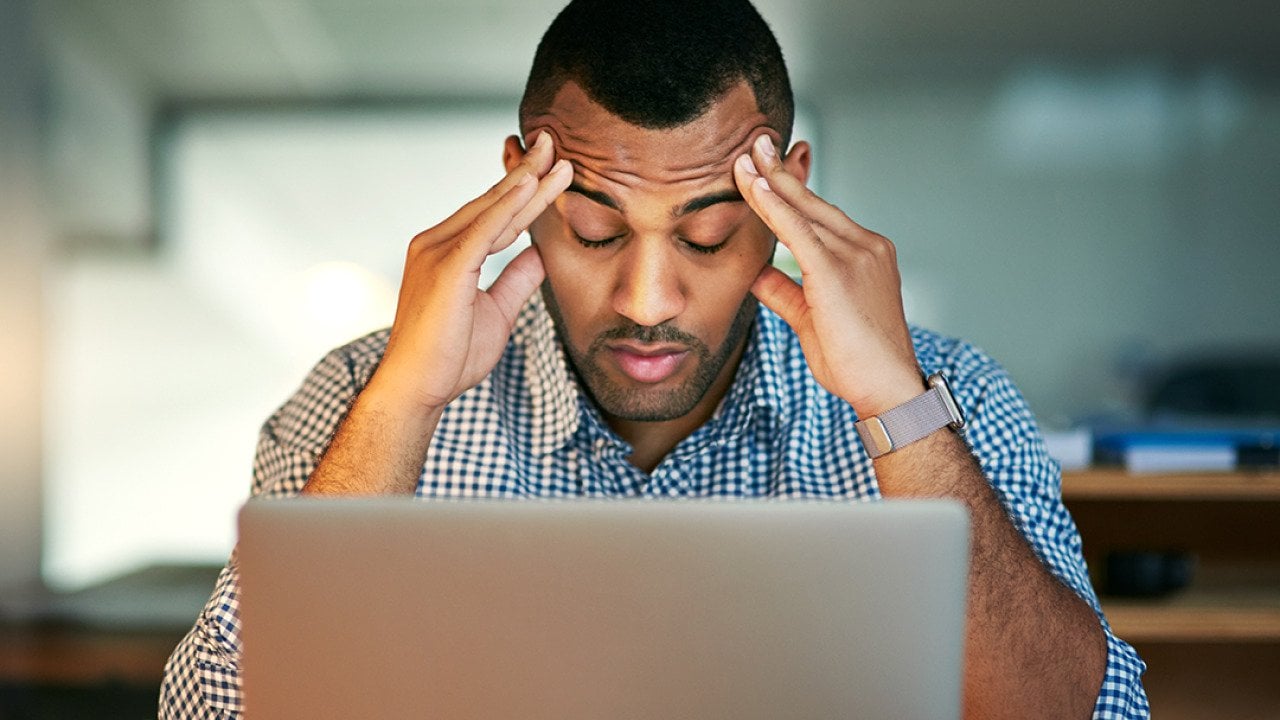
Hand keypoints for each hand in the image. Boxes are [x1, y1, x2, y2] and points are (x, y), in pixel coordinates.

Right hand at [369, 131, 572, 416]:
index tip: (552, 168)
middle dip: (527, 173)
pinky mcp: (445, 267)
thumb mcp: (498, 312)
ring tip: (554, 156)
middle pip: (493, 202)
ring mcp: (436, 251)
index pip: (496, 214)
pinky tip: (529, 185)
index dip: (525, 191)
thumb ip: (516, 280)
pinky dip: (507, 207)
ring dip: (526, 182)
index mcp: (448, 252)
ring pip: (491, 210)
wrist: (418, 388)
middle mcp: (436, 243)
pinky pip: (482, 230)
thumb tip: (540, 254)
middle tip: (554, 143)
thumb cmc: (450, 356)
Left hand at [734, 134, 922, 417]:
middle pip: (813, 201)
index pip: (821, 214)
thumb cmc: (855, 361)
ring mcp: (855, 255)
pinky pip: (797, 231)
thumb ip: (784, 291)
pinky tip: (755, 187)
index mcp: (865, 254)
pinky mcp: (837, 272)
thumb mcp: (810, 318)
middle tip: (756, 142)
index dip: (793, 189)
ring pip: (804, 210)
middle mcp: (865, 246)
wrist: (886, 388)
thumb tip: (755, 273)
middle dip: (780, 170)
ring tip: (746, 155)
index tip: (770, 165)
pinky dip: (774, 207)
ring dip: (771, 181)